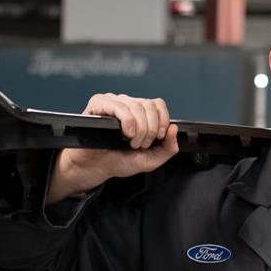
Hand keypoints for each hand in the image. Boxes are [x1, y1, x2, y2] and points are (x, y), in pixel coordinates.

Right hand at [47, 93, 178, 203]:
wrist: (95, 168)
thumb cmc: (119, 160)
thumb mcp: (150, 159)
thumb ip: (167, 148)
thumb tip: (174, 128)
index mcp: (140, 113)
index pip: (157, 104)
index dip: (162, 119)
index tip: (159, 137)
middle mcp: (127, 104)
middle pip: (149, 105)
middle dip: (150, 129)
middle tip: (141, 144)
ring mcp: (112, 102)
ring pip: (135, 105)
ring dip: (139, 128)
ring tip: (131, 142)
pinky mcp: (98, 104)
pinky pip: (116, 104)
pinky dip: (126, 120)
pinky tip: (126, 133)